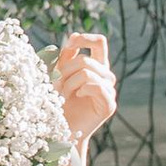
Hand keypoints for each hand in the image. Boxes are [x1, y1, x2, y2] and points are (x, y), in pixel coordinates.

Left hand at [53, 29, 116, 145]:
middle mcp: (106, 76)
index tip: (68, 45)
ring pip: (87, 72)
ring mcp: (109, 90)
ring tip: (63, 95)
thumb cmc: (58, 101)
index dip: (84, 39)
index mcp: (96, 66)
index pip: (99, 42)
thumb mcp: (59, 73)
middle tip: (56, 85)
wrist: (60, 130)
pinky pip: (96, 87)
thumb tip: (73, 36)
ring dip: (69, 83)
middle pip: (86, 60)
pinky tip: (77, 96)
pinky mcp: (109, 104)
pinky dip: (82, 89)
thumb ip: (66, 56)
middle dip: (65, 71)